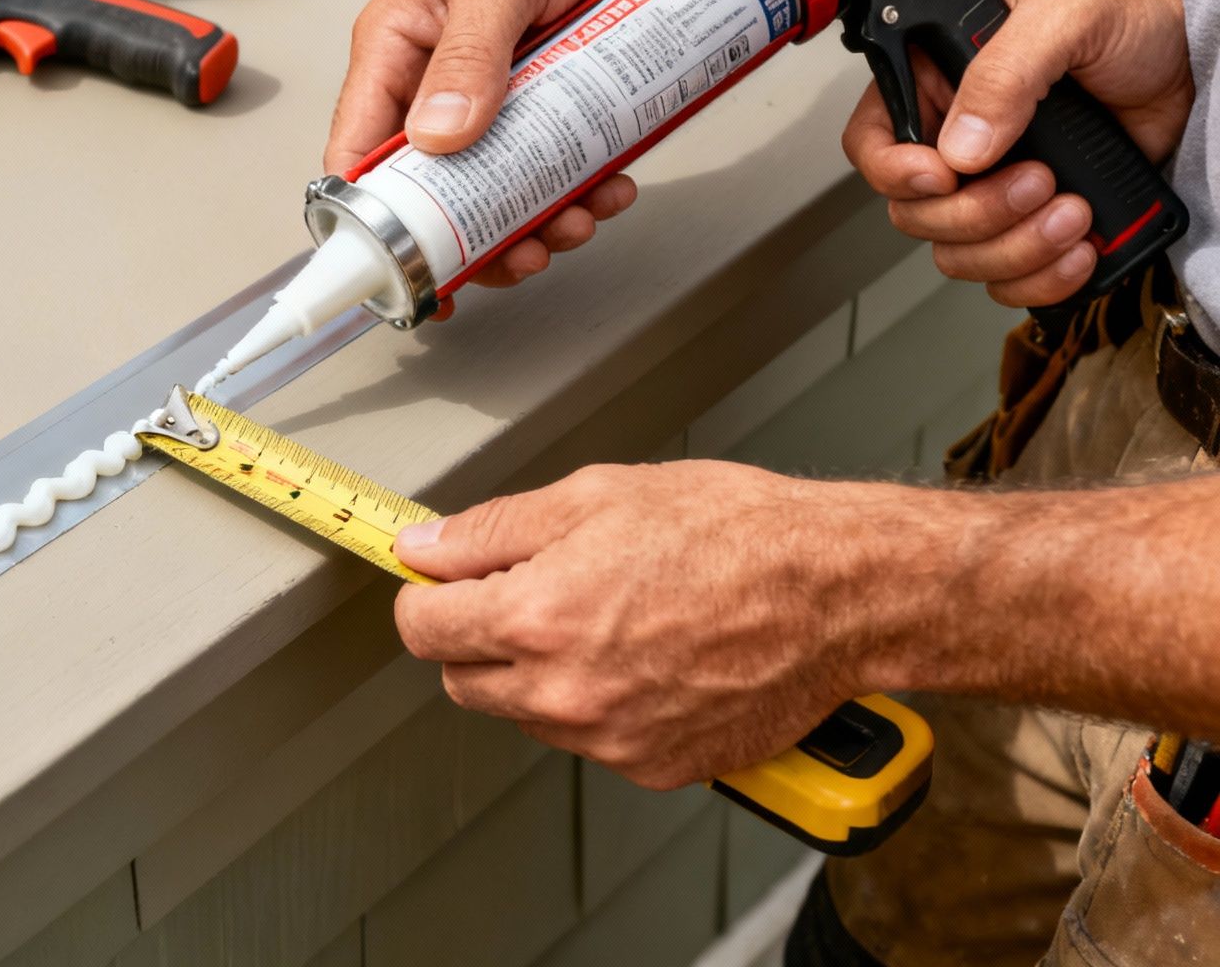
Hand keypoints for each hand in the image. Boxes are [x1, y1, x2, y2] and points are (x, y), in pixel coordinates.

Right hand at [325, 0, 647, 315]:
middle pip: (436, 193)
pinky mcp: (545, 102)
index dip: (373, 225)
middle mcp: (436, 85)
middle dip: (479, 234)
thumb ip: (468, 57)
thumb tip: (441, 134)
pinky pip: (552, 166)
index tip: (405, 270)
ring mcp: (493, 99)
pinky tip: (604, 185)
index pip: (358, 154)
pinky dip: (579, 188)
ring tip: (575, 217)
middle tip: (518, 250)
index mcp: (397, 55)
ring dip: (538, 218)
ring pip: (499, 189)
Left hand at [390, 462, 919, 788]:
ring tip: (609, 616)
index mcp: (538, 617)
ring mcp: (608, 739)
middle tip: (534, 589)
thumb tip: (424, 547)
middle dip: (480, 634)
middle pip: (464, 678)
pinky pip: (589, 740)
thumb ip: (491, 530)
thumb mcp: (596, 496)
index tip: (439, 582)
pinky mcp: (651, 765)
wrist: (837, 593)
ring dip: (539, 672)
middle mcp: (565, 692)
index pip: (423, 628)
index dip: (427, 595)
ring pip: (525, 712)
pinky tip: (646, 656)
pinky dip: (599, 705)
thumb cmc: (735, 534)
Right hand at [842, 0, 1190, 307]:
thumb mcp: (1062, 13)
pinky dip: (1041, 279)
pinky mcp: (1037, 220)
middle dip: (977, 215)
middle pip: (917, 213)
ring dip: (1016, 249)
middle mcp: (958, 139)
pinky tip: (1080, 247)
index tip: (944, 178)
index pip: (875, 141)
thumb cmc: (1129, 12)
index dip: (894, 171)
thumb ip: (1003, 71)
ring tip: (1074, 210)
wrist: (1193, 49)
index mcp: (939, 80)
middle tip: (1038, 181)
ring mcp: (996, 184)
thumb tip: (962, 146)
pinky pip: (1009, 277)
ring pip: (960, 254)